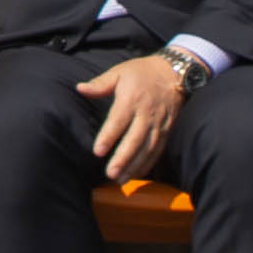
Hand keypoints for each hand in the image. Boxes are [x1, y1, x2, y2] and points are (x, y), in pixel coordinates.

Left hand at [73, 48, 190, 182]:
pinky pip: (158, 150)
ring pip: (147, 149)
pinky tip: (136, 174)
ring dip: (135, 166)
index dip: (108, 137)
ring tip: (121, 179)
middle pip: (135, 139)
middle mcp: (146, 113)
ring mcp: (158, 124)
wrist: (173, 72)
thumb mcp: (119, 72)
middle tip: (110, 173)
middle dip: (123, 158)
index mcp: (131, 99)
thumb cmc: (141, 72)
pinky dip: (148, 164)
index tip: (97, 151)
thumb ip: (99, 84)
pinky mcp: (166, 130)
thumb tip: (80, 88)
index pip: (118, 121)